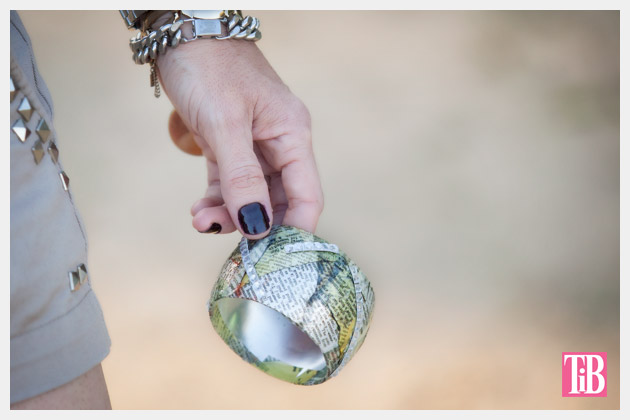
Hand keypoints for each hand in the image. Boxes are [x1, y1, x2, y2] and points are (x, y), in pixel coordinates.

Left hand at [157, 39, 323, 238]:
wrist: (180, 35)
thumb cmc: (209, 68)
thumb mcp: (225, 124)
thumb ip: (243, 178)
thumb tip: (257, 226)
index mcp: (292, 135)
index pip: (307, 196)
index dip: (295, 231)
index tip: (275, 260)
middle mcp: (278, 144)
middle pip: (279, 201)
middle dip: (255, 225)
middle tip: (229, 242)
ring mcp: (253, 147)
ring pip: (251, 197)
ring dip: (229, 215)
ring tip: (201, 221)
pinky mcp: (228, 146)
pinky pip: (229, 184)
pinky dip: (216, 201)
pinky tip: (200, 211)